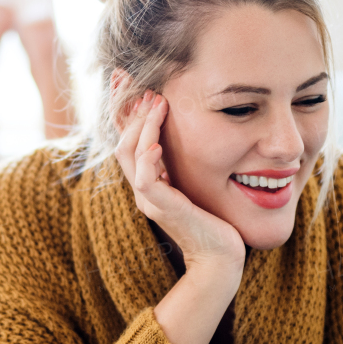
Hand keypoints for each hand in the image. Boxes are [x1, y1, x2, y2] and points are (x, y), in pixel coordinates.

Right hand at [114, 90, 244, 274]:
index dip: (126, 114)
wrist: (219, 259)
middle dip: (132, 112)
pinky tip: (158, 143)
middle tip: (147, 88)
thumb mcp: (195, 186)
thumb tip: (183, 138)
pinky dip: (148, 158)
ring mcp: (150, 200)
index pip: (128, 142)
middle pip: (122, 143)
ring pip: (130, 155)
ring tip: (158, 103)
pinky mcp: (162, 209)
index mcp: (148, 184)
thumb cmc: (213, 222)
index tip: (129, 85)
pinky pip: (145, 179)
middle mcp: (143, 190)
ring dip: (143, 125)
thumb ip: (184, 167)